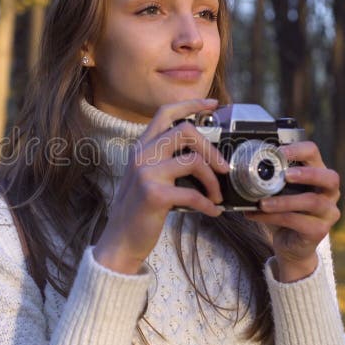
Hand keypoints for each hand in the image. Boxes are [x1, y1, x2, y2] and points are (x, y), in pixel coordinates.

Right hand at [93, 98, 229, 273]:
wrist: (121, 240)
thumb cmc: (140, 209)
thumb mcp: (147, 176)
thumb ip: (166, 160)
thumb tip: (204, 154)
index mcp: (142, 147)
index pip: (166, 112)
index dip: (191, 104)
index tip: (213, 105)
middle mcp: (142, 155)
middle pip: (185, 131)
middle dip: (211, 148)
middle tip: (223, 168)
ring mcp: (147, 173)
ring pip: (194, 161)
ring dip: (213, 181)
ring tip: (217, 196)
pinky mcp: (154, 195)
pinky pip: (193, 194)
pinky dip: (208, 204)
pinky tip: (213, 212)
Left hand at [245, 141, 340, 281]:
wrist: (290, 245)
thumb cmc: (284, 212)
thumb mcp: (279, 192)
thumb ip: (271, 178)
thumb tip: (241, 163)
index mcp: (319, 175)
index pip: (314, 153)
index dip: (298, 150)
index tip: (278, 151)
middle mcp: (330, 192)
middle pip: (330, 177)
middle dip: (307, 174)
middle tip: (285, 175)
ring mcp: (328, 212)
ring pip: (312, 202)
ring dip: (284, 201)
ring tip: (261, 202)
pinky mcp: (320, 230)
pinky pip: (297, 221)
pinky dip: (273, 217)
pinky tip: (255, 215)